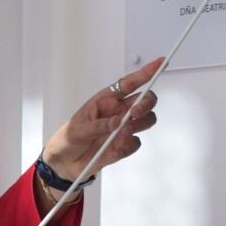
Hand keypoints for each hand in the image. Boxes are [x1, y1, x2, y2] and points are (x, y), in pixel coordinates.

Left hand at [40, 57, 161, 182]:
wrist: (64, 162)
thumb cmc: (68, 139)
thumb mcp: (78, 130)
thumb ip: (98, 126)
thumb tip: (116, 122)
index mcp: (107, 101)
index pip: (130, 83)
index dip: (146, 73)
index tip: (160, 63)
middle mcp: (118, 112)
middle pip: (145, 101)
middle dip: (146, 104)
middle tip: (135, 113)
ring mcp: (122, 129)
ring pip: (145, 120)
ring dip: (138, 124)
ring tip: (121, 132)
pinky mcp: (123, 146)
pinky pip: (135, 143)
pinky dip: (128, 145)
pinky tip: (116, 147)